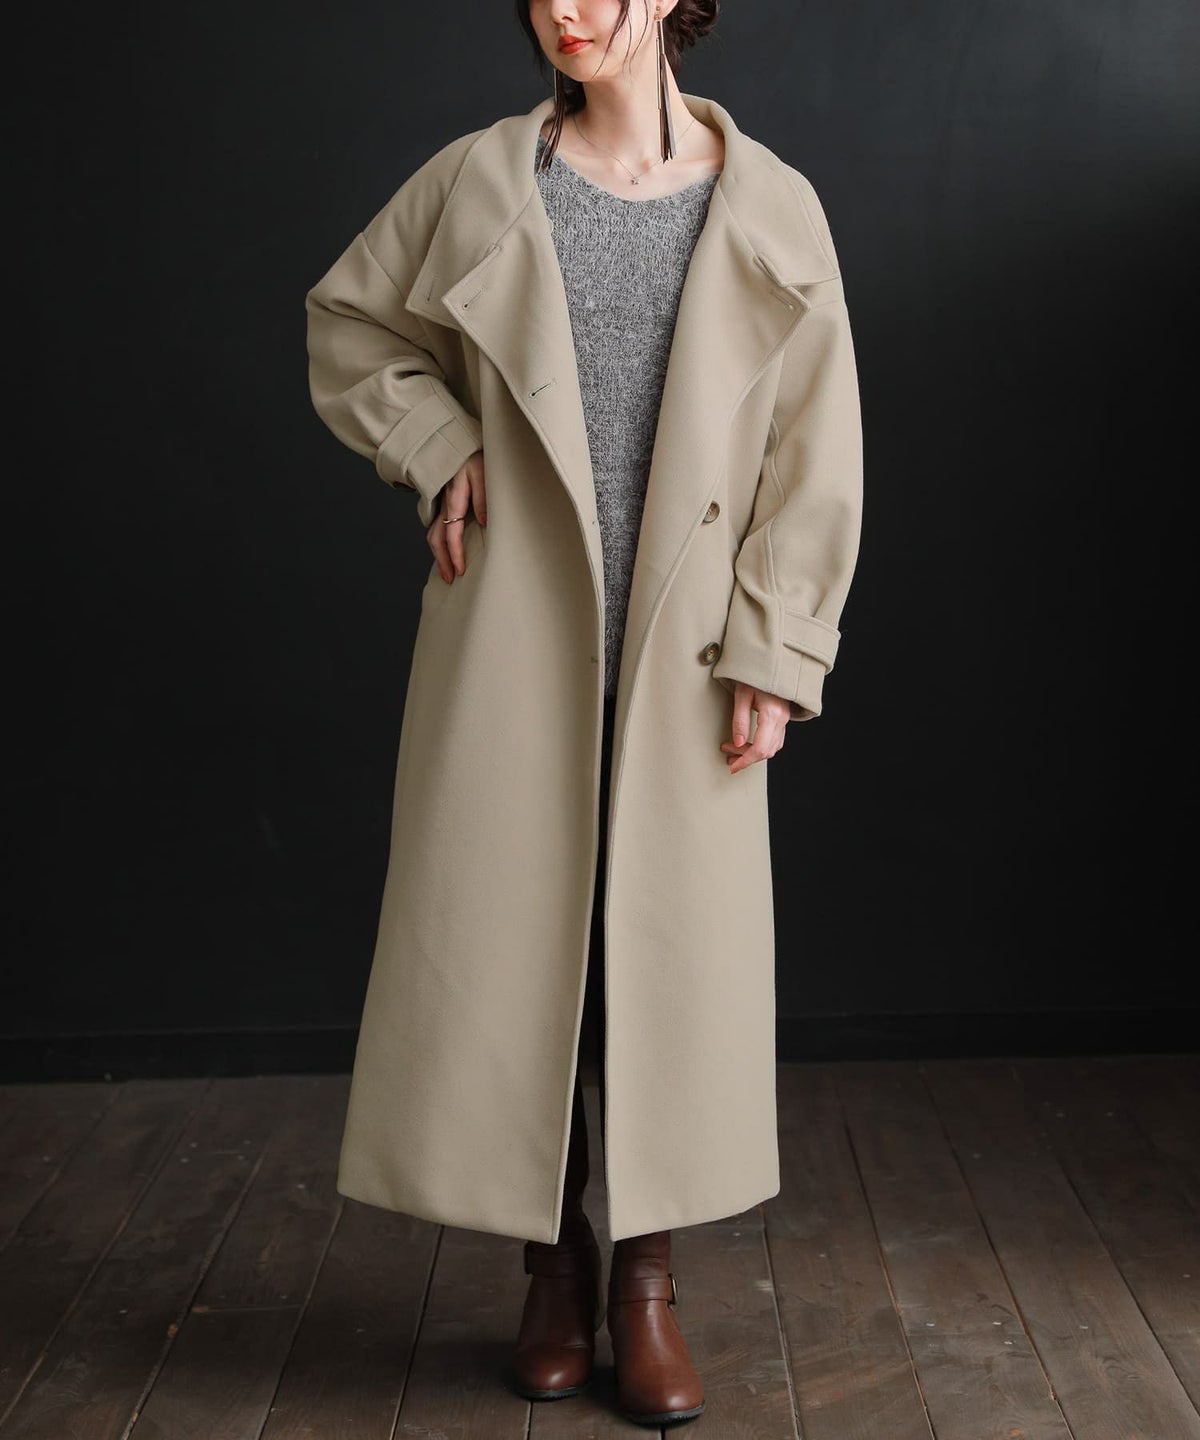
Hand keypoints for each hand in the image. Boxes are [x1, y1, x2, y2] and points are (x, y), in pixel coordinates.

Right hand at [427, 449, 485, 583]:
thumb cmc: (472, 456)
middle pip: (437, 539)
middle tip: (450, 579)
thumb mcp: (482, 473)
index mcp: (454, 499)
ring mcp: (440, 503)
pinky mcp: (441, 502)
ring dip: (438, 555)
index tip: (460, 571)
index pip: (452, 534)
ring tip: (446, 572)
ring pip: (433, 534)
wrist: (455, 442)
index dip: (455, 554)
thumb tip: (485, 523)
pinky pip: (435, 527)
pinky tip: (444, 553)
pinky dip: (438, 543)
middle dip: (442, 561)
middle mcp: (443, 504)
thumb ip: (483, 497)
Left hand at [720, 681, 788, 773]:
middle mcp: (782, 718)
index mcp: (772, 714)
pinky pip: (776, 739)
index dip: (745, 761)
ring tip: (735, 751)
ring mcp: (785, 718)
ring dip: (754, 753)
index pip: (760, 749)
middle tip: (728, 756)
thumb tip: (738, 743)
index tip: (732, 766)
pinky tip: (748, 743)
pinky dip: (762, 745)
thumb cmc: (752, 674)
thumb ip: (740, 720)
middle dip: (747, 758)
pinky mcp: (784, 716)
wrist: (770, 660)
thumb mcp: (741, 695)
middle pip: (767, 751)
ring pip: (773, 747)